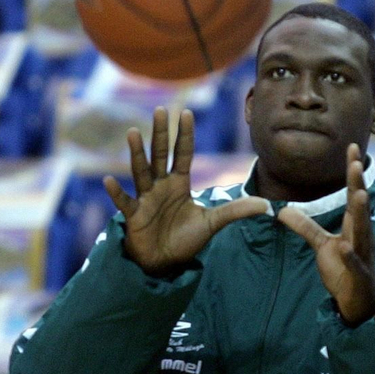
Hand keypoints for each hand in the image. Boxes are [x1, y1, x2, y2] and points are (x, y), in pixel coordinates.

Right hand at [103, 107, 269, 277]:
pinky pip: (125, 201)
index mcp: (179, 184)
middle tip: (160, 110)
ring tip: (133, 132)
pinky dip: (116, 192)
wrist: (165, 263)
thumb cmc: (185, 239)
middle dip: (161, 134)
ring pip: (141, 171)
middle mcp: (161, 186)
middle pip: (161, 155)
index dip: (185, 135)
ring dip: (137, 153)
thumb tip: (266, 206)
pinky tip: (108, 180)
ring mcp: (146, 198)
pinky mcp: (134, 216)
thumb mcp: (213, 223)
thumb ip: (235, 211)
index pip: (183, 154)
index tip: (186, 112)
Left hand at [277, 144, 374, 325]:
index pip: (353, 193)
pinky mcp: (358, 273)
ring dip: (361, 212)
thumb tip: (281, 210)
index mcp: (353, 225)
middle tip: (356, 162)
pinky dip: (350, 254)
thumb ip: (304, 227)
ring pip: (362, 230)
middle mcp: (361, 235)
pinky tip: (345, 246)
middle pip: (359, 205)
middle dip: (358, 183)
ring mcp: (361, 253)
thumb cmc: (344, 270)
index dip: (352, 172)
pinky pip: (353, 262)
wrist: (359, 301)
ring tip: (359, 194)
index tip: (352, 148)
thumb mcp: (321, 245)